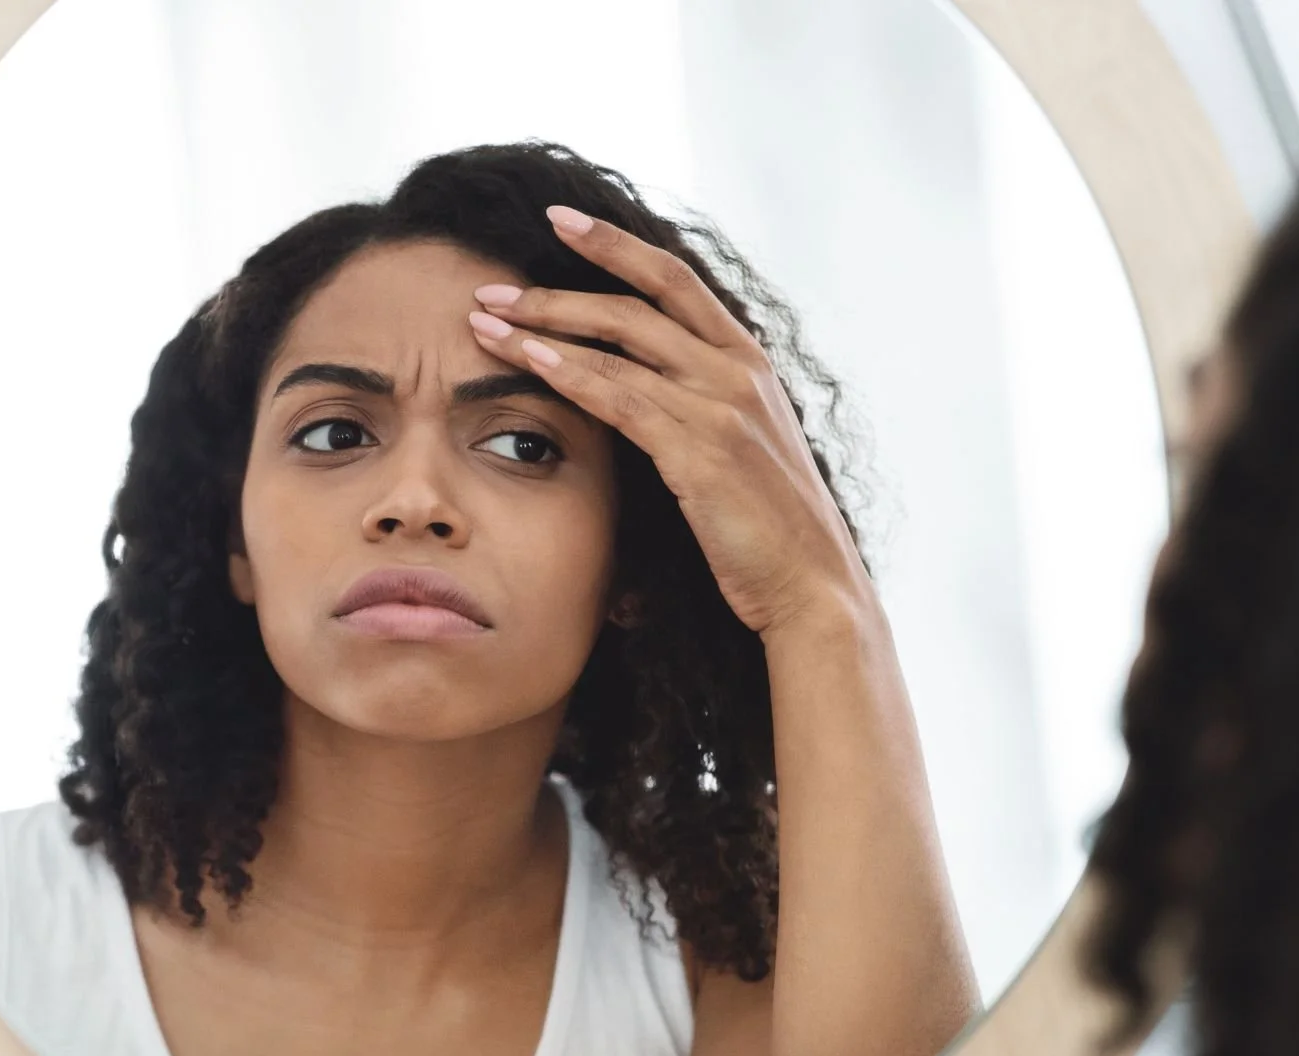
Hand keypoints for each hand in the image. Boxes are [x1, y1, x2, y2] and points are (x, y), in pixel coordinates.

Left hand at [467, 205, 867, 638]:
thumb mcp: (744, 452)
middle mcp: (738, 373)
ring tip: (485, 323)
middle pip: (637, 303)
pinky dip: (572, 376)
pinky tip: (529, 362)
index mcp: (750, 364)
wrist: (812, 588)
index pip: (675, 281)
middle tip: (492, 286)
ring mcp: (723, 409)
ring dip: (545, 329)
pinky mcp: (703, 454)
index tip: (560, 223)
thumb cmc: (771, 534)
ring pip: (620, 347)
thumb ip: (703, 411)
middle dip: (557, 288)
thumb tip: (648, 395)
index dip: (616, 245)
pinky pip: (624, 400)